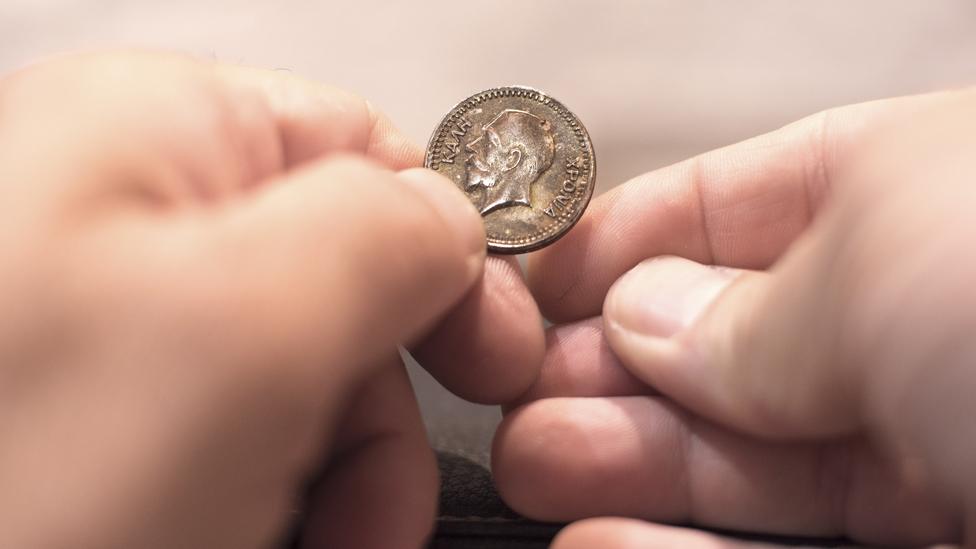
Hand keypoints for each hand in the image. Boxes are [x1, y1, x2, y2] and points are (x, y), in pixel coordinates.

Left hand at [0, 51, 544, 548]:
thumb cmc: (4, 493)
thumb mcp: (240, 329)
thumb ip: (382, 231)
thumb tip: (451, 224)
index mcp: (152, 139)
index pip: (369, 151)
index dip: (450, 254)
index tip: (494, 361)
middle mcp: (117, 221)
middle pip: (337, 287)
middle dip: (380, 410)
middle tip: (370, 514)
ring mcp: (97, 329)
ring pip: (291, 387)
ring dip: (332, 480)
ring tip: (310, 547)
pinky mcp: (88, 421)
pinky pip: (229, 447)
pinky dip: (268, 506)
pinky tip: (245, 540)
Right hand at [492, 90, 975, 547]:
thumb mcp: (898, 253)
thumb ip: (754, 304)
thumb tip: (647, 318)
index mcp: (936, 210)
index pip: (754, 204)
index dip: (636, 234)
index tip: (541, 271)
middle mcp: (928, 333)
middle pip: (731, 345)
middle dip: (609, 362)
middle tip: (520, 384)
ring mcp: (933, 456)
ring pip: (743, 461)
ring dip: (622, 460)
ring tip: (533, 461)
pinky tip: (597, 541)